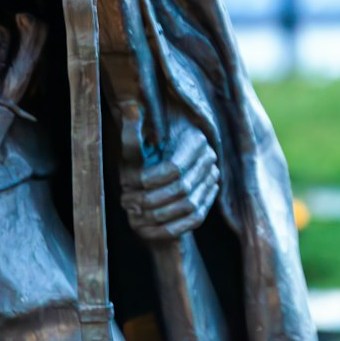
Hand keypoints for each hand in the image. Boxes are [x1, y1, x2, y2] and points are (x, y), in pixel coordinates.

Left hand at [120, 123, 219, 240]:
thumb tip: (130, 110)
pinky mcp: (208, 199)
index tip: (129, 183)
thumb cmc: (148, 148)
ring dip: (158, 215)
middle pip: (182, 189)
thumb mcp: (138, 142)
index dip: (151, 179)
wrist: (166, 156)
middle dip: (151, 199)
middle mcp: (209, 159)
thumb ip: (133, 132)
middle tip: (127, 202)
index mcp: (194, 139)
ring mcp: (212, 180)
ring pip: (188, 207)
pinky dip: (169, 229)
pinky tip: (146, 230)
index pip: (175, 168)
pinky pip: (194, 220)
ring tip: (134, 215)